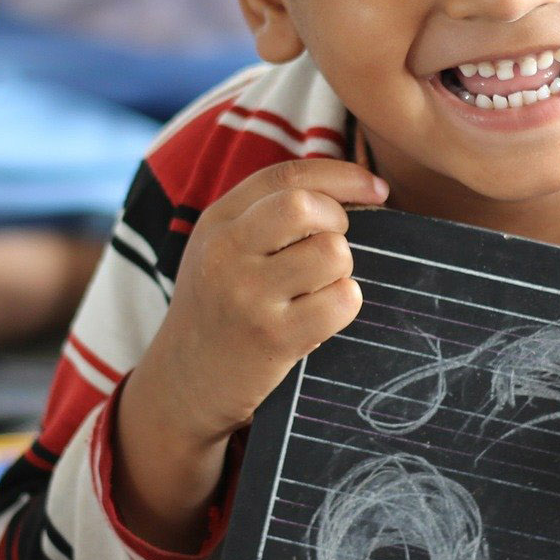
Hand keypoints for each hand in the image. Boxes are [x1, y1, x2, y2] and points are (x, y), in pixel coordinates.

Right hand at [112, 159, 388, 551]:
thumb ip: (268, 214)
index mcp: (217, 221)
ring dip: (341, 270)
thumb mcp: (223, 250)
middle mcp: (225, 251)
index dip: (343, 175)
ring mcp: (247, 295)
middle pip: (306, 205)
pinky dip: (345, 304)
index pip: (289, 175)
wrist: (181, 385)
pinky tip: (322, 317)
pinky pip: (341, 301)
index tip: (377, 189)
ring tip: (319, 289)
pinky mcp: (272, 338)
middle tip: (333, 247)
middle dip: (338, 221)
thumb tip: (353, 187)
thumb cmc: (220, 308)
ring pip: (332, 253)